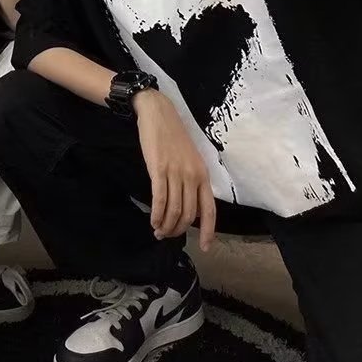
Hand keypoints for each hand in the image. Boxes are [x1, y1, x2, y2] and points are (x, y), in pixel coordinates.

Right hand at [133, 89, 215, 251]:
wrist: (158, 113)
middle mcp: (192, 175)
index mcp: (203, 174)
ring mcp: (175, 172)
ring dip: (166, 225)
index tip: (204, 247)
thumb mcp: (190, 158)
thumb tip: (188, 204)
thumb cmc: (173, 135)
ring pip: (174, 209)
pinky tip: (152, 220)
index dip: (208, 231)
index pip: (209, 209)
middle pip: (189, 214)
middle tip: (167, 235)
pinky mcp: (158, 169)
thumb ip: (192, 179)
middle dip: (178, 230)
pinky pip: (159, 199)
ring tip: (158, 231)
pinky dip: (157, 214)